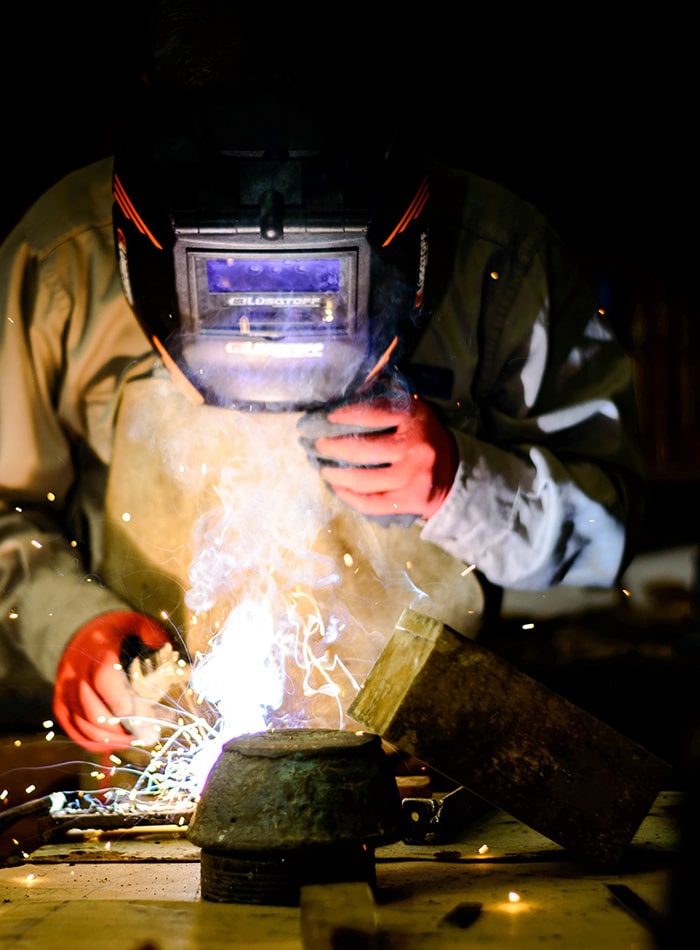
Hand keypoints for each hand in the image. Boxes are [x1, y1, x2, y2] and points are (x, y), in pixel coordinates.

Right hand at [53, 611, 173, 752]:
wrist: (83, 634)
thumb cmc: (117, 632)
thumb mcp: (136, 623)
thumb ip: (151, 633)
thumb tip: (160, 646)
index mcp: (98, 650)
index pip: (103, 677)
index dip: (119, 701)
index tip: (138, 716)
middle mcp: (76, 670)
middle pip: (91, 708)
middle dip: (118, 727)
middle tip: (143, 735)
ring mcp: (64, 687)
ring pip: (81, 722)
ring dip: (107, 738)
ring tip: (132, 741)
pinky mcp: (60, 701)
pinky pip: (71, 727)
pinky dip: (91, 741)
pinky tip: (112, 744)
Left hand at [313, 392, 457, 520]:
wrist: (456, 475)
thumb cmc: (424, 439)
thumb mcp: (413, 414)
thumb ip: (385, 406)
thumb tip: (343, 403)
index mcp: (416, 419)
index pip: (374, 414)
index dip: (347, 415)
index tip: (328, 418)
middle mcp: (416, 448)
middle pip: (363, 449)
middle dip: (333, 447)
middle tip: (317, 446)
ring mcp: (414, 478)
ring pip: (363, 480)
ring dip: (336, 475)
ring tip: (324, 469)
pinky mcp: (411, 501)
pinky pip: (371, 502)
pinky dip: (349, 496)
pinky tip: (338, 488)